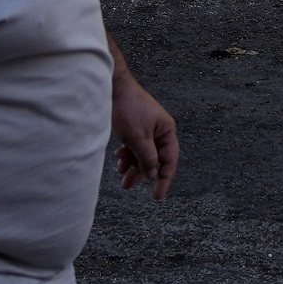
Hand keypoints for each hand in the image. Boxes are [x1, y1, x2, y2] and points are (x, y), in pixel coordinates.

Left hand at [111, 72, 178, 199]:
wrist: (113, 88)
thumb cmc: (129, 109)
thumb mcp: (138, 138)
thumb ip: (148, 158)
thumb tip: (153, 175)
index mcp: (167, 131)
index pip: (169, 160)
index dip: (164, 179)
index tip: (157, 195)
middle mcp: (159, 131)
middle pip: (154, 159)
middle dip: (141, 172)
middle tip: (127, 186)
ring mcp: (146, 130)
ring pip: (142, 154)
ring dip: (131, 164)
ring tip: (120, 173)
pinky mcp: (135, 128)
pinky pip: (134, 147)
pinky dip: (127, 154)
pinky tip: (118, 157)